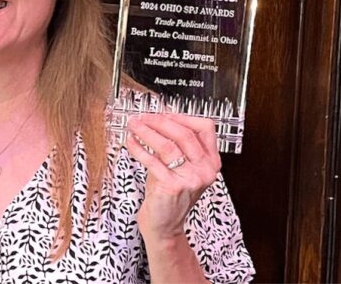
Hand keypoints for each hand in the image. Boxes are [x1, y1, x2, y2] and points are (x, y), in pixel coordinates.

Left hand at [124, 113, 220, 240]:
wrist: (163, 225)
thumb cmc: (169, 195)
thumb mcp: (178, 166)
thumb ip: (173, 145)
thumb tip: (156, 119)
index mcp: (211, 162)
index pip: (205, 128)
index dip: (182, 117)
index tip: (163, 114)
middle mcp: (205, 170)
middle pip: (185, 133)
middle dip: (160, 121)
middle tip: (143, 117)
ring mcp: (190, 179)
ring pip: (167, 144)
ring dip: (146, 131)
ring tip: (133, 125)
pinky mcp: (172, 186)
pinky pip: (152, 159)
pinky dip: (138, 147)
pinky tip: (130, 142)